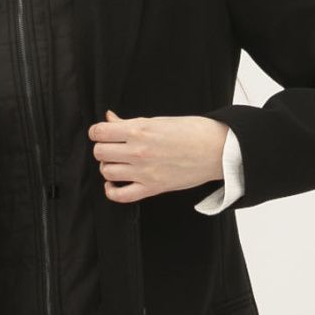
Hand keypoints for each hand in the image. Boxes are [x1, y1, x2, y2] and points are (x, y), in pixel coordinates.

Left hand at [88, 109, 226, 201]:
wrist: (217, 149)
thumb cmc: (192, 131)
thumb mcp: (158, 120)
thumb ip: (130, 122)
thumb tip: (109, 118)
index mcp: (139, 129)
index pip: (100, 132)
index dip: (97, 132)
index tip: (102, 133)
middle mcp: (138, 151)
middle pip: (100, 152)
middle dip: (103, 148)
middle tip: (113, 147)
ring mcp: (144, 171)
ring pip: (107, 172)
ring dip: (108, 167)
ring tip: (118, 163)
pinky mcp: (152, 188)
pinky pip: (121, 195)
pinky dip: (112, 191)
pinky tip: (113, 184)